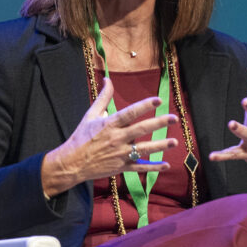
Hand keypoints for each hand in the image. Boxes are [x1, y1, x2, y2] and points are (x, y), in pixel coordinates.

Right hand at [41, 77, 178, 196]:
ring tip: (175, 142)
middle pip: (140, 129)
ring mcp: (119, 154)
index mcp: (109, 124)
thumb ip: (103, 97)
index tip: (158, 100)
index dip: (144, 106)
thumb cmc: (82, 136)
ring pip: (143, 150)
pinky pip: (139, 167)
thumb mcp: (91, 114)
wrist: (72, 162)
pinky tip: (166, 165)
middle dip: (158, 123)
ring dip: (160, 146)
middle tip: (174, 118)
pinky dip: (152, 167)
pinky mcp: (121, 168)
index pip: (130, 113)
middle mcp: (116, 139)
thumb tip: (107, 79)